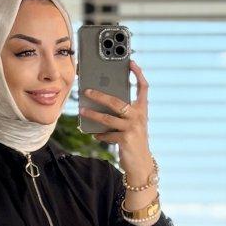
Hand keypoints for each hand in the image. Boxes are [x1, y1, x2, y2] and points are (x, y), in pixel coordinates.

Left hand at [81, 57, 152, 174]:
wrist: (141, 163)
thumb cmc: (134, 140)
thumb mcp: (133, 124)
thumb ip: (123, 114)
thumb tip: (102, 104)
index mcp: (142, 110)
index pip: (143, 88)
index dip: (138, 74)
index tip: (131, 62)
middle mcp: (139, 117)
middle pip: (117, 102)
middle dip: (100, 95)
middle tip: (87, 90)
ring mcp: (132, 128)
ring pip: (108, 118)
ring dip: (93, 114)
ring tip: (82, 110)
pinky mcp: (125, 140)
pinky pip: (108, 134)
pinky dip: (100, 134)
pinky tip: (94, 134)